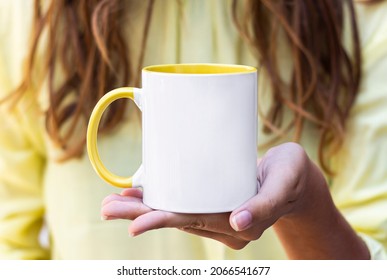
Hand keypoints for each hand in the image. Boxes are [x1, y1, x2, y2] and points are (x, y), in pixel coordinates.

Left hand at [101, 142, 319, 248]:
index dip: (162, 222)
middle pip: (177, 219)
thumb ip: (265, 205)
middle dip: (140, 215)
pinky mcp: (213, 201)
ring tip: (112, 203)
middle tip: (108, 208)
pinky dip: (158, 200)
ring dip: (142, 209)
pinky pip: (182, 204)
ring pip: (175, 213)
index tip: (134, 225)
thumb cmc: (291, 176)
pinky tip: (138, 194)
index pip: (195, 223)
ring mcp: (217, 214)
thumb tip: (239, 223)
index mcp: (240, 223)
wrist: (294, 176)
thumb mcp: (283, 183)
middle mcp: (224, 223)